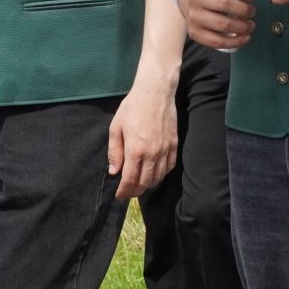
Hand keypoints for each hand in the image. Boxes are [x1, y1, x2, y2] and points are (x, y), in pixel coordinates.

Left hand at [108, 74, 178, 201]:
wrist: (155, 93)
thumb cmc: (132, 108)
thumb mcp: (116, 128)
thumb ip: (114, 152)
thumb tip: (114, 172)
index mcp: (135, 150)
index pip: (130, 179)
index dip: (124, 191)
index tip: (119, 196)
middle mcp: (152, 153)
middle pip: (145, 182)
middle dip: (135, 191)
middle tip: (128, 193)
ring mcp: (165, 150)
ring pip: (158, 177)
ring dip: (148, 184)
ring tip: (140, 185)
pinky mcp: (174, 145)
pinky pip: (169, 167)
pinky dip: (161, 174)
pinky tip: (155, 174)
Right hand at [178, 0, 255, 48]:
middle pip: (224, 4)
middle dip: (244, 9)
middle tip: (253, 11)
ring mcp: (193, 17)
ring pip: (222, 24)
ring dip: (242, 27)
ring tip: (251, 24)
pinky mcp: (194, 33)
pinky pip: (216, 41)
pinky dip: (234, 42)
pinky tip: (245, 37)